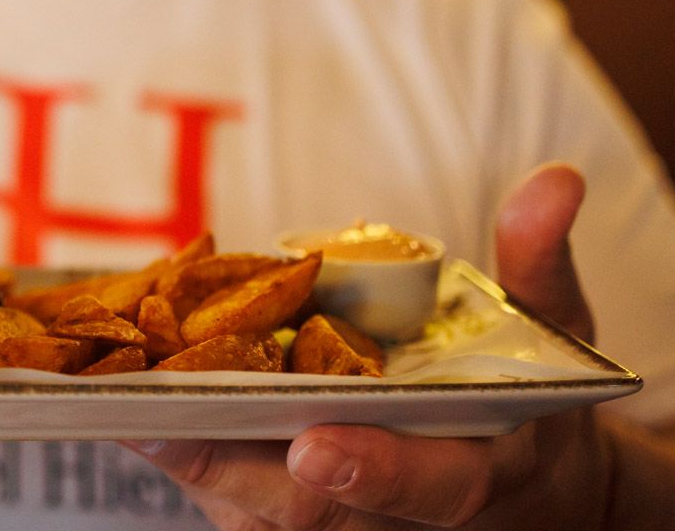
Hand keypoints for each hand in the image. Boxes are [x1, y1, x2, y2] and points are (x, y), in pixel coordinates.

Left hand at [127, 164, 614, 529]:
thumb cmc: (521, 393)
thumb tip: (556, 179)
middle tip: (159, 420)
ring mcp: (333, 523)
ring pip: (249, 510)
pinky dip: (176, 448)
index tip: (320, 446)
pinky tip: (121, 399)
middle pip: (306, 512)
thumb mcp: (548, 326)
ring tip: (119, 402)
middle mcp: (395, 515)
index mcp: (471, 468)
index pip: (429, 487)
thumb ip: (539, 258)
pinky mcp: (280, 511)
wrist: (509, 474)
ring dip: (186, 458)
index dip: (374, 472)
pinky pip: (222, 491)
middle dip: (232, 466)